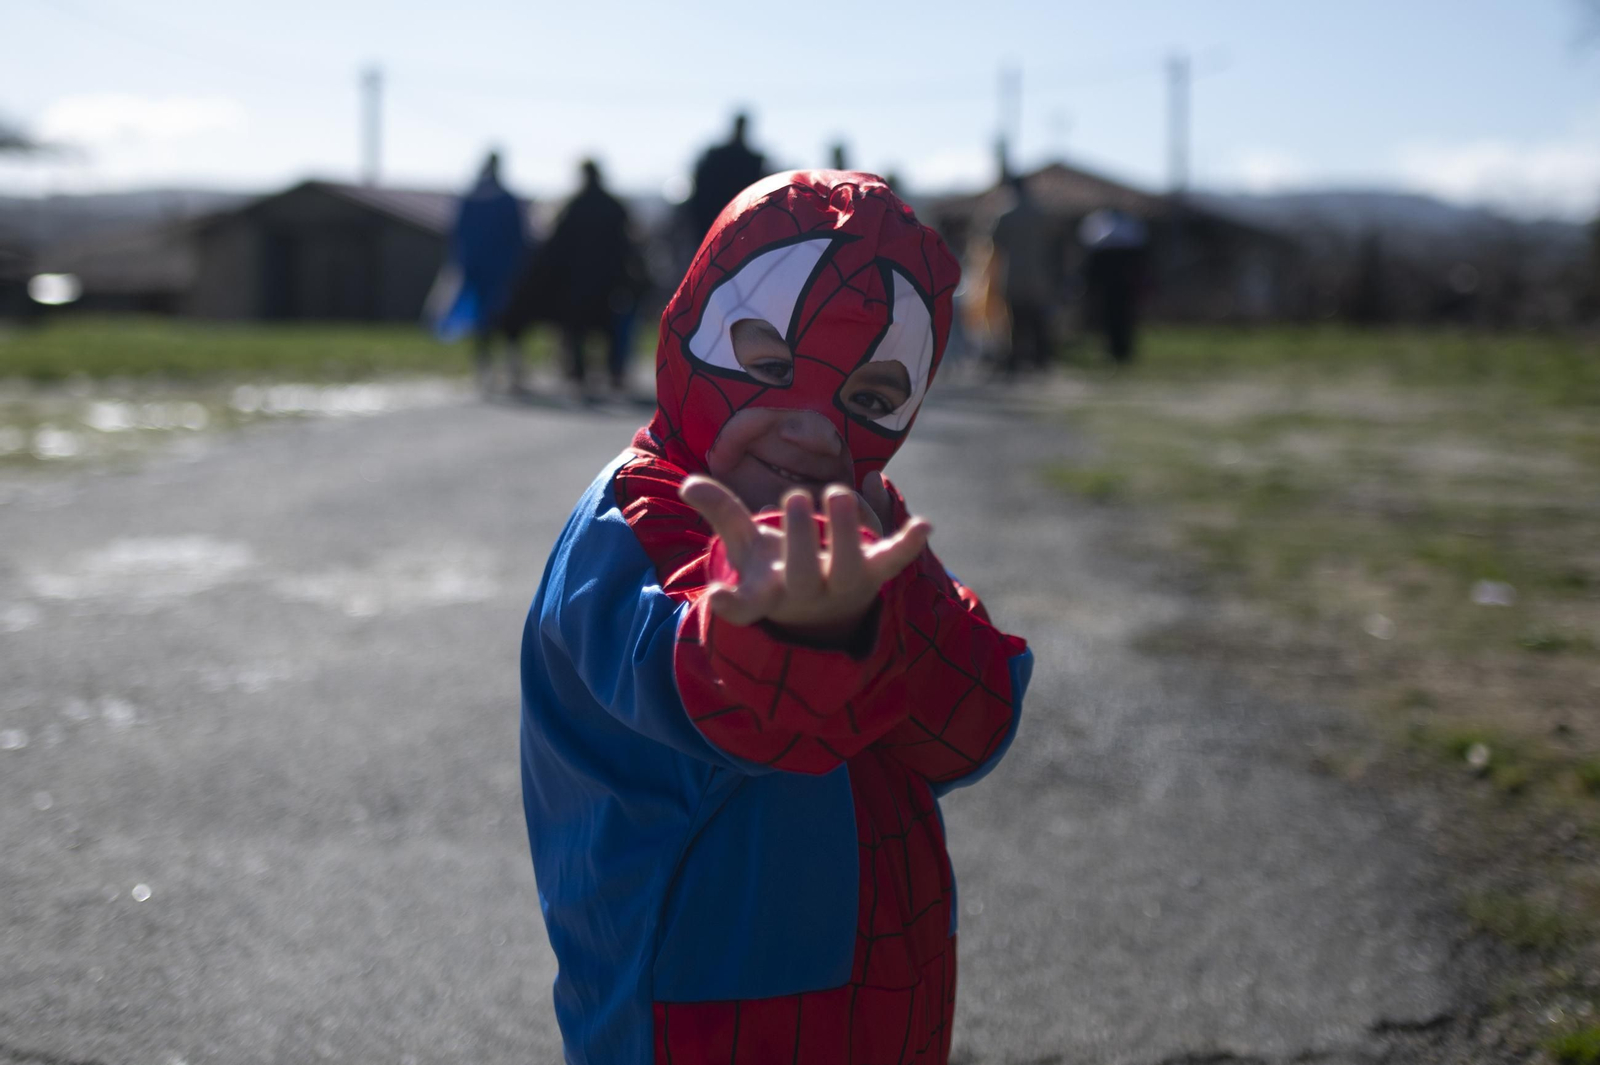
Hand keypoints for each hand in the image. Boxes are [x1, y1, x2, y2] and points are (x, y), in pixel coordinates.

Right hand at [679, 475, 931, 633]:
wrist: (822, 612)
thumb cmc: (774, 571)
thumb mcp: (745, 546)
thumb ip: (721, 513)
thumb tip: (688, 484)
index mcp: (767, 593)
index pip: (745, 607)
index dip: (730, 605)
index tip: (716, 596)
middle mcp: (806, 594)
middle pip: (802, 577)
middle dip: (800, 539)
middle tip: (794, 497)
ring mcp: (843, 586)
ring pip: (848, 569)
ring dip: (847, 533)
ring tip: (838, 493)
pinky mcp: (874, 575)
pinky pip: (892, 564)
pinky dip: (908, 546)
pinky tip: (924, 525)